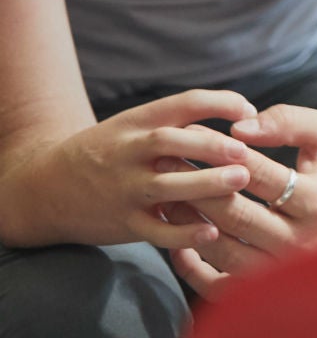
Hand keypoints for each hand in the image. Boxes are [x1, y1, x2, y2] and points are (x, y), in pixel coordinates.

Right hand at [0, 89, 256, 250]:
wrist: (44, 188)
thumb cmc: (110, 152)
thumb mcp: (135, 125)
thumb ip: (181, 122)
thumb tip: (247, 117)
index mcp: (138, 122)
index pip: (183, 103)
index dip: (220, 103)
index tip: (249, 111)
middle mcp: (129, 152)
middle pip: (172, 141)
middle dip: (211, 145)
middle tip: (245, 152)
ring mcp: (124, 189)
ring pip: (166, 185)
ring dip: (205, 183)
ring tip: (239, 182)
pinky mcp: (122, 223)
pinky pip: (156, 230)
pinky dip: (183, 234)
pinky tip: (211, 233)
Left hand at [166, 104, 316, 300]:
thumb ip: (289, 121)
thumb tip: (239, 127)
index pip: (259, 176)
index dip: (224, 152)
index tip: (195, 132)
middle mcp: (299, 240)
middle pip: (235, 215)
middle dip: (196, 184)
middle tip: (165, 160)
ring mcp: (280, 268)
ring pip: (220, 250)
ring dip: (188, 221)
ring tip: (167, 194)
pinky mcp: (266, 286)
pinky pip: (218, 285)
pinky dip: (192, 267)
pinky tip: (179, 241)